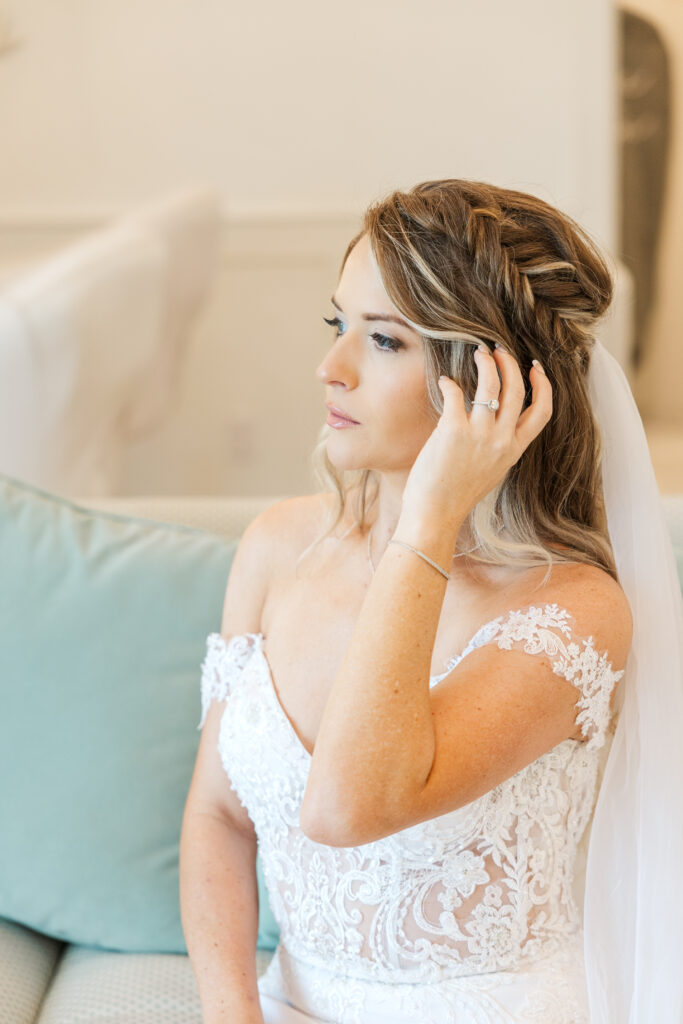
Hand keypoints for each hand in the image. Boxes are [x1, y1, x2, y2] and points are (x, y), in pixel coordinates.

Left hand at [400, 344, 551, 527]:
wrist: (435, 515)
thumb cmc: (456, 496)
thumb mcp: (490, 471)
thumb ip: (497, 446)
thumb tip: (492, 421)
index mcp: (514, 450)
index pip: (542, 411)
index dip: (543, 385)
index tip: (535, 367)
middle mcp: (502, 440)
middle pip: (517, 389)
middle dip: (510, 363)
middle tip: (499, 350)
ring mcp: (480, 434)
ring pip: (492, 383)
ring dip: (486, 362)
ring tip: (478, 353)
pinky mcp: (454, 430)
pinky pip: (456, 393)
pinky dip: (450, 383)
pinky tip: (445, 382)